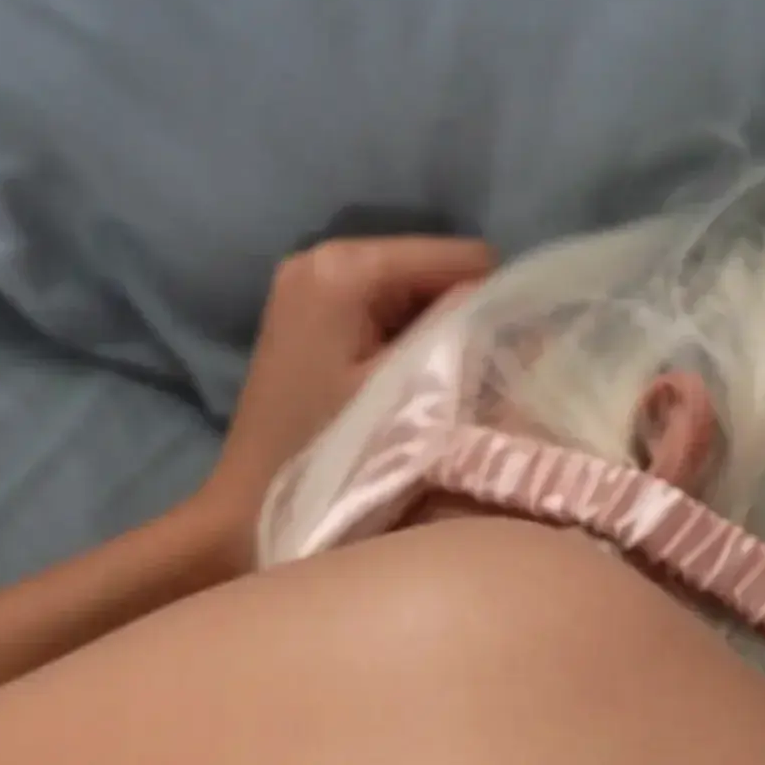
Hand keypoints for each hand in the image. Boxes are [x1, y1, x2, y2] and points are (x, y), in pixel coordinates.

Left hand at [182, 235, 495, 567]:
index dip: (490, 308)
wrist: (247, 508)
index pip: (465, 257)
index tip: (487, 366)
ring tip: (423, 391)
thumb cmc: (328, 455)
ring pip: (413, 293)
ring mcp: (309, 283)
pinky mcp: (307, 312)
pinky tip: (397, 387)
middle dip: (457, 321)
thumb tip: (517, 313)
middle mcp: (323, 256)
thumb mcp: (409, 396)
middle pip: (434, 270)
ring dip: (431, 336)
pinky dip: (403, 343)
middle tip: (455, 385)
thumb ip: (464, 339)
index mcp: (346, 267)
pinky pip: (384, 310)